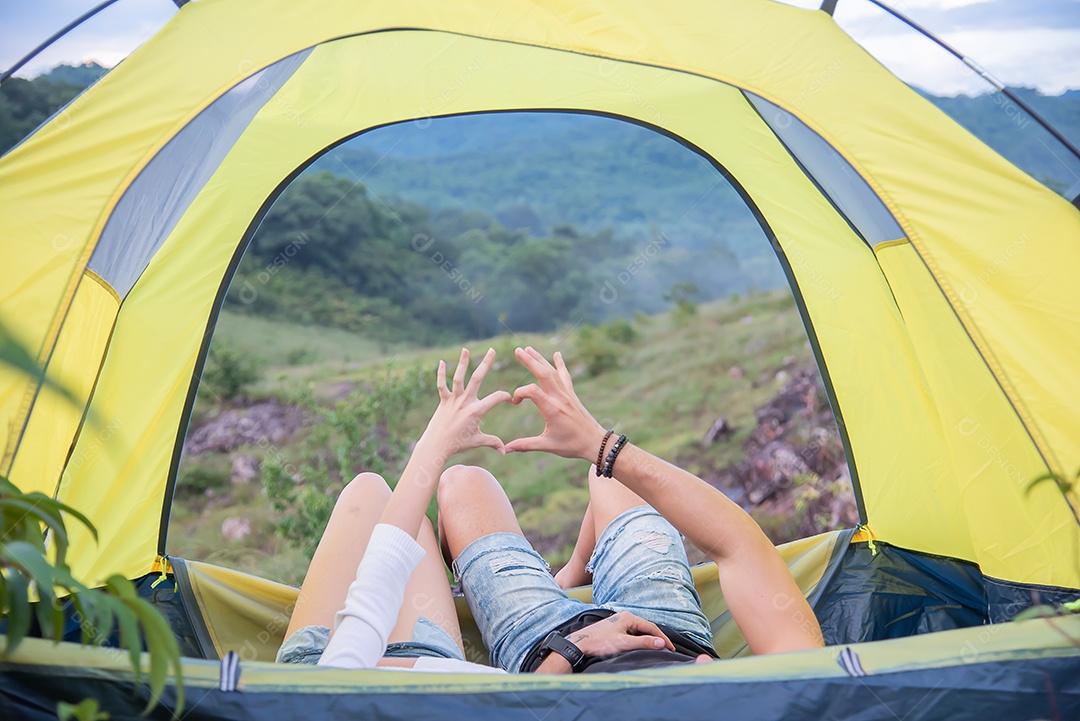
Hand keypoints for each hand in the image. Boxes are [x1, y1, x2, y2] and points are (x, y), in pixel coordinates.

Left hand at [420, 348, 510, 456]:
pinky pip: (441, 385)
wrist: (436, 446)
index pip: (496, 397)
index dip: (506, 396)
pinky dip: (440, 373)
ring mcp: (453, 400)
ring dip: (462, 362)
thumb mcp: (478, 441)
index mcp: (476, 411)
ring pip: (458, 377)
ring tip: (465, 349)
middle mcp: (465, 402)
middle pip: (477, 378)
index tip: (511, 400)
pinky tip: (441, 362)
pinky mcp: (443, 401)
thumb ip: (493, 442)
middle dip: (486, 363)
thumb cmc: (458, 444)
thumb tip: (505, 451)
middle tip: (492, 350)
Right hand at [505, 347, 605, 460]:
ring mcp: (567, 394)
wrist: (595, 443)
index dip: (519, 393)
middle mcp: (560, 398)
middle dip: (530, 361)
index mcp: (552, 410)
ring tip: (528, 349)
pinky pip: (565, 376)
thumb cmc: (571, 445)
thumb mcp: (547, 446)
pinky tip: (557, 354)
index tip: (514, 402)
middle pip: (543, 373)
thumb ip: (525, 445)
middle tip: (517, 350)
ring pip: (553, 372)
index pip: (532, 391)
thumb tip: (505, 450)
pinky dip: (560, 364)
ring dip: (540, 359)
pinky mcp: (572, 395)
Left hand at [534, 611, 674, 672]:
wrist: (580, 643)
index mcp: (628, 617)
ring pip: (639, 631)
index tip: (672, 649)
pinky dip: (640, 639)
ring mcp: (619, 622)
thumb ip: (643, 643)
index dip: (663, 638)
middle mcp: (624, 617)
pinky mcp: (614, 629)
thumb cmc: (600, 642)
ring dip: (649, 639)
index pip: (651, 627)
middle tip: (668, 650)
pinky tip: (642, 646)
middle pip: (646, 628)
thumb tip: (662, 643)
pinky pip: (632, 633)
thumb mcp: (624, 643)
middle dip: (657, 638)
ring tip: (657, 649)